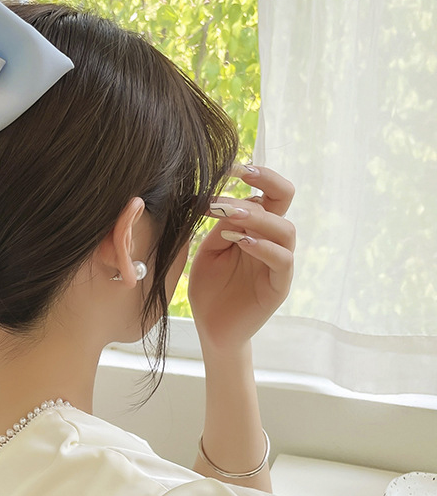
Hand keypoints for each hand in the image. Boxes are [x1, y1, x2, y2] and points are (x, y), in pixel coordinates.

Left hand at [188, 165, 294, 352]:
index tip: (228, 166)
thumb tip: (222, 198)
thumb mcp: (208, 251)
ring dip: (257, 217)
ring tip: (229, 215)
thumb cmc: (210, 288)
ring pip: (285, 229)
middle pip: (285, 199)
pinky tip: (241, 241)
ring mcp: (278, 263)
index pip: (266, 192)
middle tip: (238, 174)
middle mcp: (271, 241)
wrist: (211, 329)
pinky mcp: (278, 287)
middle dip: (266, 181)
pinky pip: (282, 261)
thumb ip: (219, 226)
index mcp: (256, 228)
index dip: (255, 174)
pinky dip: (263, 247)